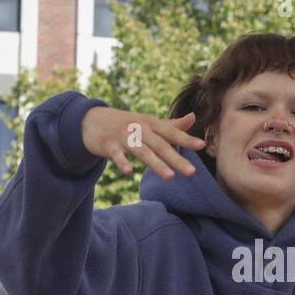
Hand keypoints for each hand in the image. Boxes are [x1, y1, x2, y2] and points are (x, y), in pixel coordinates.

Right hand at [81, 107, 202, 179]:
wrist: (92, 118)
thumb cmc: (126, 124)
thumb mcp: (149, 122)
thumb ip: (171, 124)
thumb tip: (193, 117)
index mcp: (151, 124)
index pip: (171, 132)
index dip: (186, 138)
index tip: (202, 146)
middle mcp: (139, 128)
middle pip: (160, 145)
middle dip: (176, 158)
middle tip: (192, 172)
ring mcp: (123, 136)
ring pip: (142, 151)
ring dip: (156, 164)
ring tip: (170, 177)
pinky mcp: (108, 144)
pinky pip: (116, 155)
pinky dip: (121, 162)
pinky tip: (127, 172)